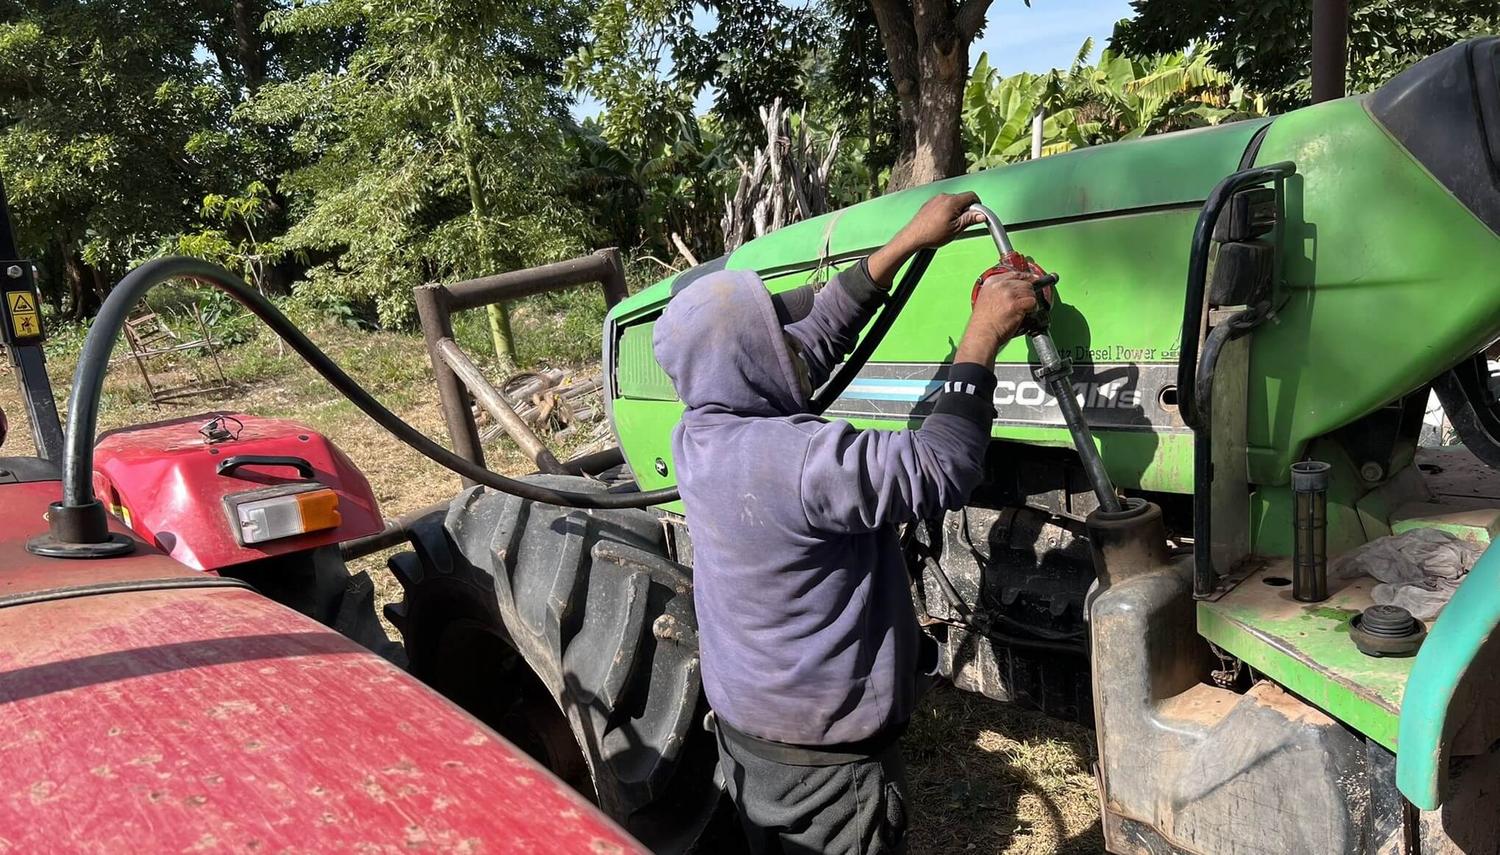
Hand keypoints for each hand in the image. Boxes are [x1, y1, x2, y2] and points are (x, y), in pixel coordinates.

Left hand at [866, 192, 986, 287]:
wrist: (913, 237)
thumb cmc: (933, 234)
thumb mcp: (956, 229)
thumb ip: (970, 219)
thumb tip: (982, 215)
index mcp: (952, 201)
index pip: (971, 196)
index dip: (977, 205)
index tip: (976, 215)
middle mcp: (943, 197)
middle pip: (961, 199)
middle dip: (965, 210)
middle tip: (962, 224)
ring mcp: (935, 199)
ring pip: (952, 202)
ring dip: (955, 211)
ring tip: (950, 225)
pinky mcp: (929, 204)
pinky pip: (942, 204)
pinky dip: (946, 211)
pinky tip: (941, 223)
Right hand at [955, 270, 1039, 368]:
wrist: (982, 333)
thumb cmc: (983, 322)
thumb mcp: (986, 298)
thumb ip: (999, 291)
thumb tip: (1014, 290)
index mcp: (992, 282)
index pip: (1015, 274)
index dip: (1027, 277)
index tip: (1033, 279)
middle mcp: (1001, 285)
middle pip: (1025, 283)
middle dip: (1028, 293)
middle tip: (1025, 302)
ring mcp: (1009, 293)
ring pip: (1030, 292)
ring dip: (1029, 301)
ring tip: (1022, 310)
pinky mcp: (1016, 303)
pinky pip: (1032, 302)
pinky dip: (1032, 308)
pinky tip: (1025, 313)